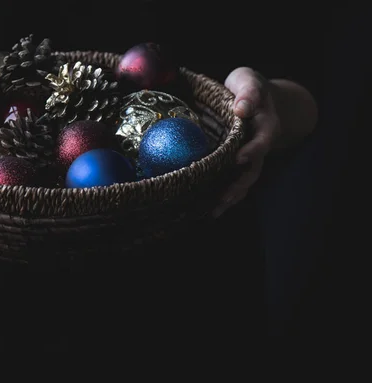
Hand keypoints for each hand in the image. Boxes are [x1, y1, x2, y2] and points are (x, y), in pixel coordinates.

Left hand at [212, 67, 280, 217]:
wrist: (256, 98)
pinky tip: (207, 209)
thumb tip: (242, 107)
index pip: (262, 140)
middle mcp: (259, 146)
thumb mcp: (248, 81)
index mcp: (265, 125)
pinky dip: (222, 197)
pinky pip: (233, 183)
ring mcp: (250, 159)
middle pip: (253, 170)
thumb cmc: (247, 87)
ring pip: (243, 182)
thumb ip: (248, 91)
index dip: (253, 150)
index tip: (239, 158)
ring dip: (229, 198)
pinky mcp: (238, 166)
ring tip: (213, 212)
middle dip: (238, 185)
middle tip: (221, 199)